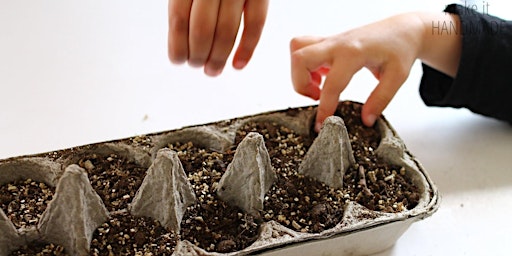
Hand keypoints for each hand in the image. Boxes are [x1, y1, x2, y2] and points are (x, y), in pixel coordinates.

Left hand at [168, 0, 268, 75]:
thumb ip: (182, 0)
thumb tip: (179, 38)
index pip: (178, 18)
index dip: (177, 44)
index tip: (177, 60)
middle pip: (202, 29)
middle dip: (198, 55)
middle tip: (197, 65)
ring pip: (227, 31)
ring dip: (219, 57)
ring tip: (214, 70)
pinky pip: (256, 24)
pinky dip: (247, 49)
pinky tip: (238, 64)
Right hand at [290, 12, 460, 130]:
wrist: (402, 29)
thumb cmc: (399, 49)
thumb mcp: (397, 77)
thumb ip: (380, 100)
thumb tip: (366, 120)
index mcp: (354, 53)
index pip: (331, 84)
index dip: (324, 108)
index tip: (321, 124)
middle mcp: (337, 44)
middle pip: (300, 59)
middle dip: (301, 84)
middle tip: (317, 96)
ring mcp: (330, 40)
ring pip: (297, 49)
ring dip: (300, 72)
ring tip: (319, 85)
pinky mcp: (328, 42)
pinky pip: (304, 49)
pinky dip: (306, 65)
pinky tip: (324, 75)